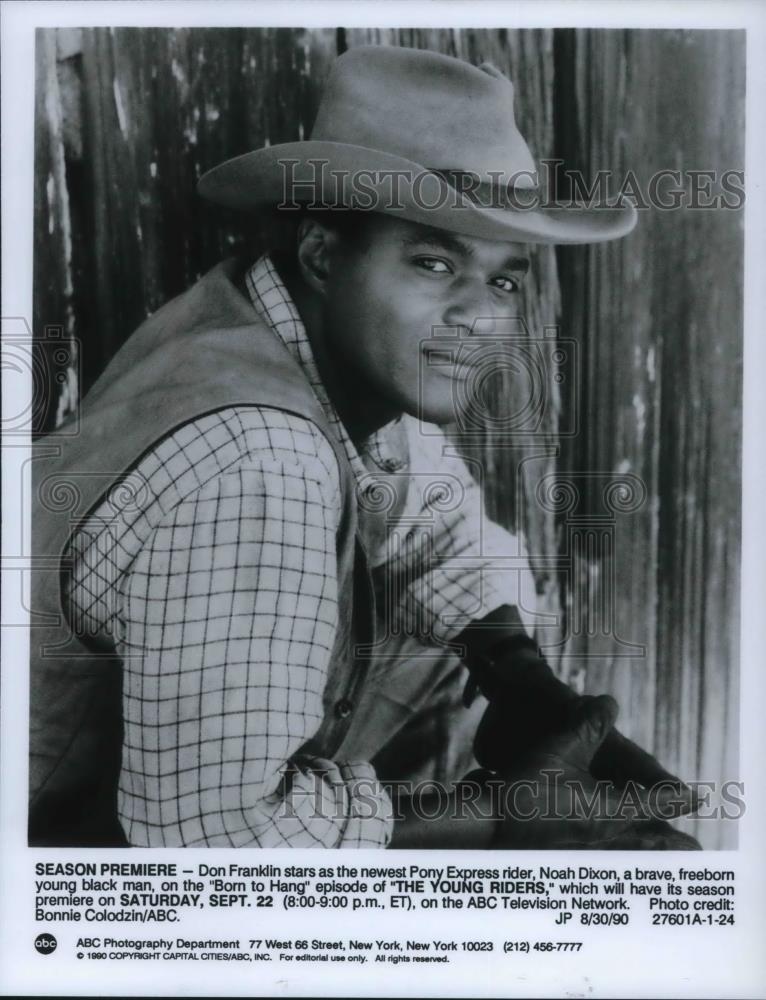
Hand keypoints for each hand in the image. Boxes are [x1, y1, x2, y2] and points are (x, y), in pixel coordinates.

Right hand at [475, 695, 700, 849]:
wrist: (487, 823)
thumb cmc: (527, 785)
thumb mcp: (561, 746)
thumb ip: (589, 724)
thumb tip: (609, 703)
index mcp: (611, 811)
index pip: (656, 802)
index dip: (676, 797)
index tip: (695, 798)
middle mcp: (603, 835)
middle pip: (648, 843)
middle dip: (669, 842)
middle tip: (693, 847)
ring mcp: (581, 849)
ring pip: (625, 853)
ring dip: (643, 849)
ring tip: (656, 850)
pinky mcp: (560, 854)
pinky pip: (598, 856)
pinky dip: (612, 853)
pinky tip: (601, 847)